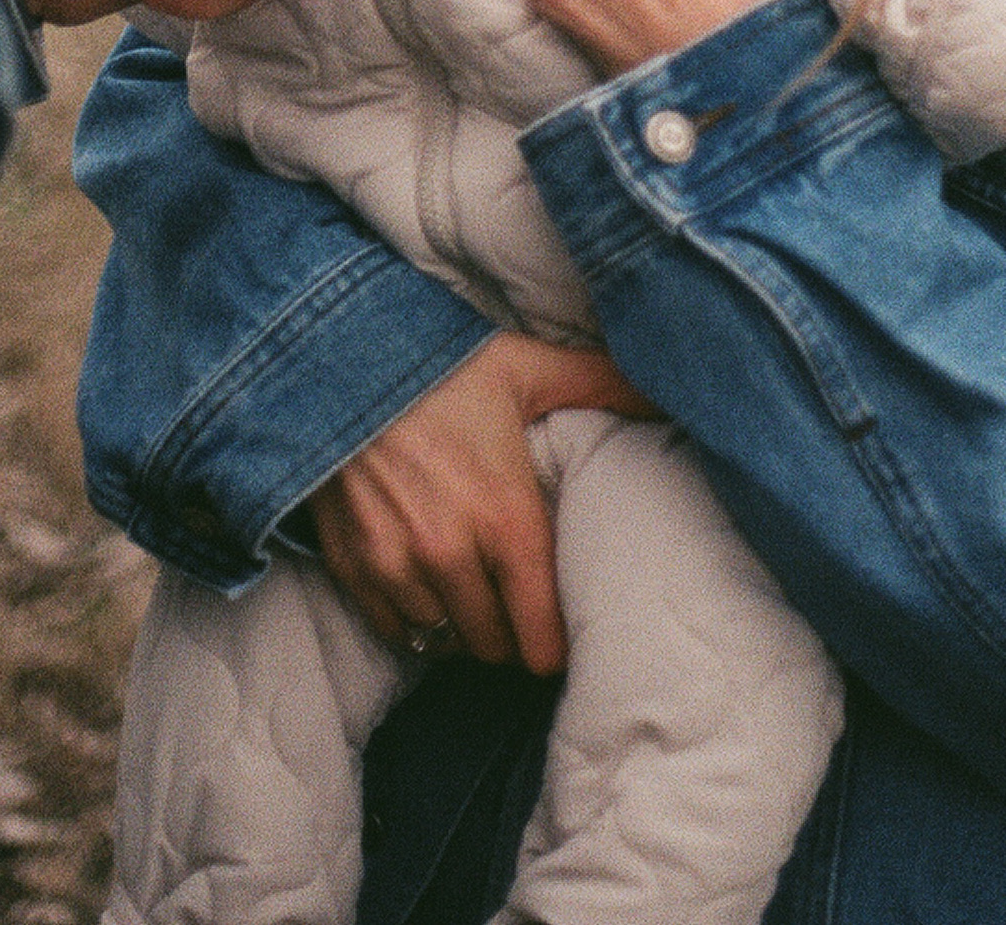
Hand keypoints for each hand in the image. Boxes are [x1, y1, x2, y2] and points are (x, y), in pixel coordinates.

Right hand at [309, 334, 650, 672]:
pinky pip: (393, 629)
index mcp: (506, 517)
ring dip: (462, 624)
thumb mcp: (528, 368)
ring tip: (474, 593)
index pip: (541, 635)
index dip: (555, 642)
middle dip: (511, 632)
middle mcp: (451, 553)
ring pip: (444, 641)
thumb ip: (599, 384)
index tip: (560, 630)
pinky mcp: (352, 566)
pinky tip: (426, 585)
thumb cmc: (443, 366)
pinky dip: (412, 617)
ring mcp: (396, 565)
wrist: (340, 357)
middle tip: (517, 604)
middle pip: (496, 647)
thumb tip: (665, 394)